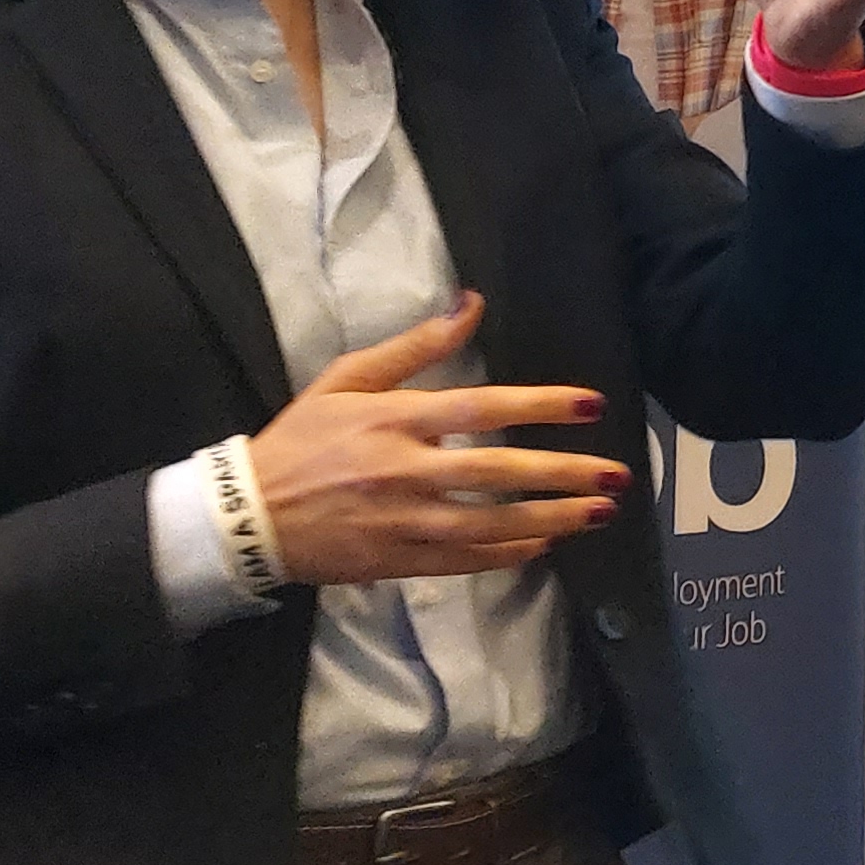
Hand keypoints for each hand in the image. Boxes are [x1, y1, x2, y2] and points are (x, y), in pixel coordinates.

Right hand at [246, 294, 622, 584]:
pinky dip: (508, 554)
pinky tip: (545, 545)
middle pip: (499, 471)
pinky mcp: (396, 560)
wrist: (247, 514)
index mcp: (396, 419)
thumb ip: (414, 347)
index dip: (541, 405)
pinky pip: (464, 560)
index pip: (483, 408)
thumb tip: (470, 304)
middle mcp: (405, 470)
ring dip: (551, 520)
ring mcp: (402, 521)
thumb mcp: (347, 379)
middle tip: (618, 474)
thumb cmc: (300, 439)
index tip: (592, 405)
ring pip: (490, 523)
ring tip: (599, 513)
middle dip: (564, 473)